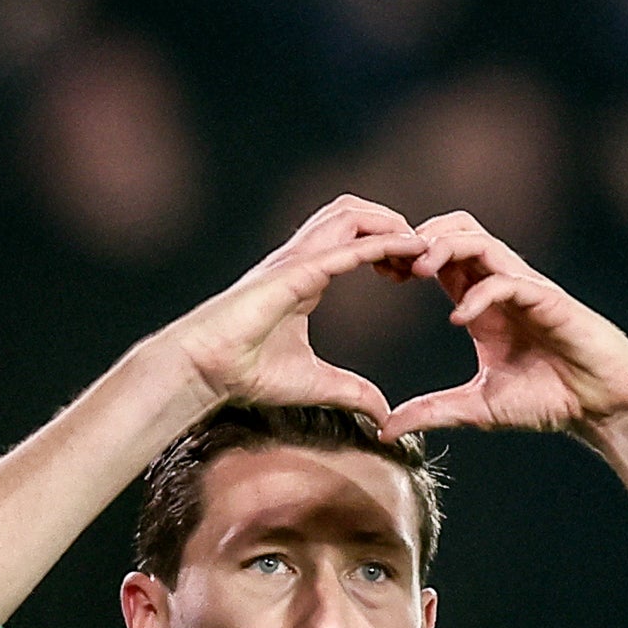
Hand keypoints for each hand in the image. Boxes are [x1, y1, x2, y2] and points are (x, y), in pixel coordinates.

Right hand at [162, 195, 424, 420]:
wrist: (205, 368)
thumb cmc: (245, 372)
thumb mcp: (315, 384)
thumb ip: (352, 392)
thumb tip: (383, 413)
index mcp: (308, 277)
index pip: (355, 242)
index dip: (389, 249)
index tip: (414, 273)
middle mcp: (304, 260)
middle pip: (356, 214)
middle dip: (394, 223)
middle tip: (421, 255)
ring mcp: (297, 260)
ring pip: (352, 213)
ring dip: (390, 223)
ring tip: (420, 247)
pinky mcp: (295, 271)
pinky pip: (345, 245)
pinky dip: (380, 241)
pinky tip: (409, 245)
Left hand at [379, 213, 627, 438]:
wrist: (600, 405)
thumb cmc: (548, 399)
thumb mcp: (476, 409)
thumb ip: (432, 413)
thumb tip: (384, 431)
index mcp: (480, 303)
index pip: (440, 259)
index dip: (407, 257)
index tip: (379, 273)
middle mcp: (500, 286)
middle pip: (456, 230)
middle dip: (421, 238)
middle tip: (392, 265)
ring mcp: (525, 288)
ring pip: (480, 240)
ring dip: (446, 248)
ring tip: (418, 271)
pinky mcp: (548, 300)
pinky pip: (509, 280)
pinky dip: (481, 293)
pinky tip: (460, 319)